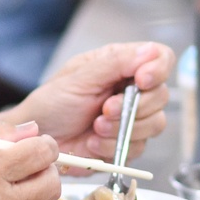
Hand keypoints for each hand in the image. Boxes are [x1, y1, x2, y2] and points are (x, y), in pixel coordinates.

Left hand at [7, 41, 173, 162]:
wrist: (38, 140)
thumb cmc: (51, 103)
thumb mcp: (79, 78)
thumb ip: (115, 63)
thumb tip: (149, 52)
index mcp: (121, 64)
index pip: (160, 58)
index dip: (158, 69)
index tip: (141, 81)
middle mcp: (131, 89)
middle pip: (161, 95)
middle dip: (134, 107)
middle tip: (105, 110)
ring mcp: (131, 118)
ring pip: (155, 123)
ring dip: (123, 128)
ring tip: (95, 127)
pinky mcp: (127, 144)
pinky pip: (139, 147)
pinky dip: (114, 146)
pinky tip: (92, 142)